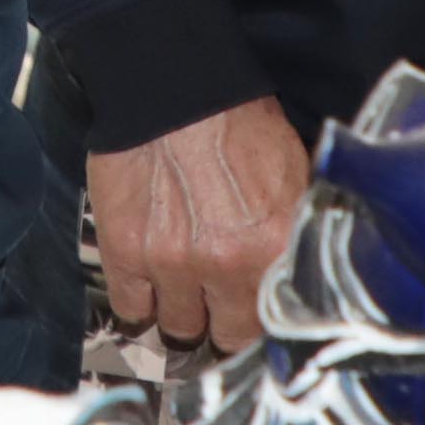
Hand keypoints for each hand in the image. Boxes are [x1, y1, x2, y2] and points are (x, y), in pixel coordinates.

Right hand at [88, 97, 309, 356]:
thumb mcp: (293, 176)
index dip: (268, 325)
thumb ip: (295, 235)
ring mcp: (171, 263)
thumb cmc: (238, 124)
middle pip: (228, 338)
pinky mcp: (126, 252)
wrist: (175, 86)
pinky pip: (132, 311)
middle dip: (226, 327)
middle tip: (221, 312)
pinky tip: (150, 292)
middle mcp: (226, 265)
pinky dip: (141, 307)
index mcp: (275, 246)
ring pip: (179, 330)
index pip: (278, 324)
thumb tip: (298, 275)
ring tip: (184, 297)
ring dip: (183, 318)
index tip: (259, 322)